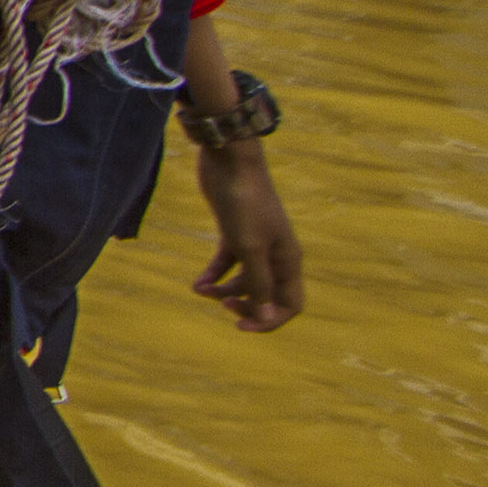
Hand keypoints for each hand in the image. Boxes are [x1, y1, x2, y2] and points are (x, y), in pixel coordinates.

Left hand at [190, 139, 302, 330]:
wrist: (229, 162)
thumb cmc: (244, 204)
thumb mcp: (249, 249)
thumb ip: (258, 283)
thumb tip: (267, 317)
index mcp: (289, 261)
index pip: (291, 304)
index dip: (270, 320)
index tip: (240, 324)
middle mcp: (276, 255)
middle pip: (267, 296)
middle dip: (245, 307)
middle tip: (223, 306)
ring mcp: (255, 243)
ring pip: (244, 281)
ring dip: (223, 291)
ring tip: (200, 290)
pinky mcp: (234, 232)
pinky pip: (226, 264)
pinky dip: (213, 275)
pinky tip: (197, 285)